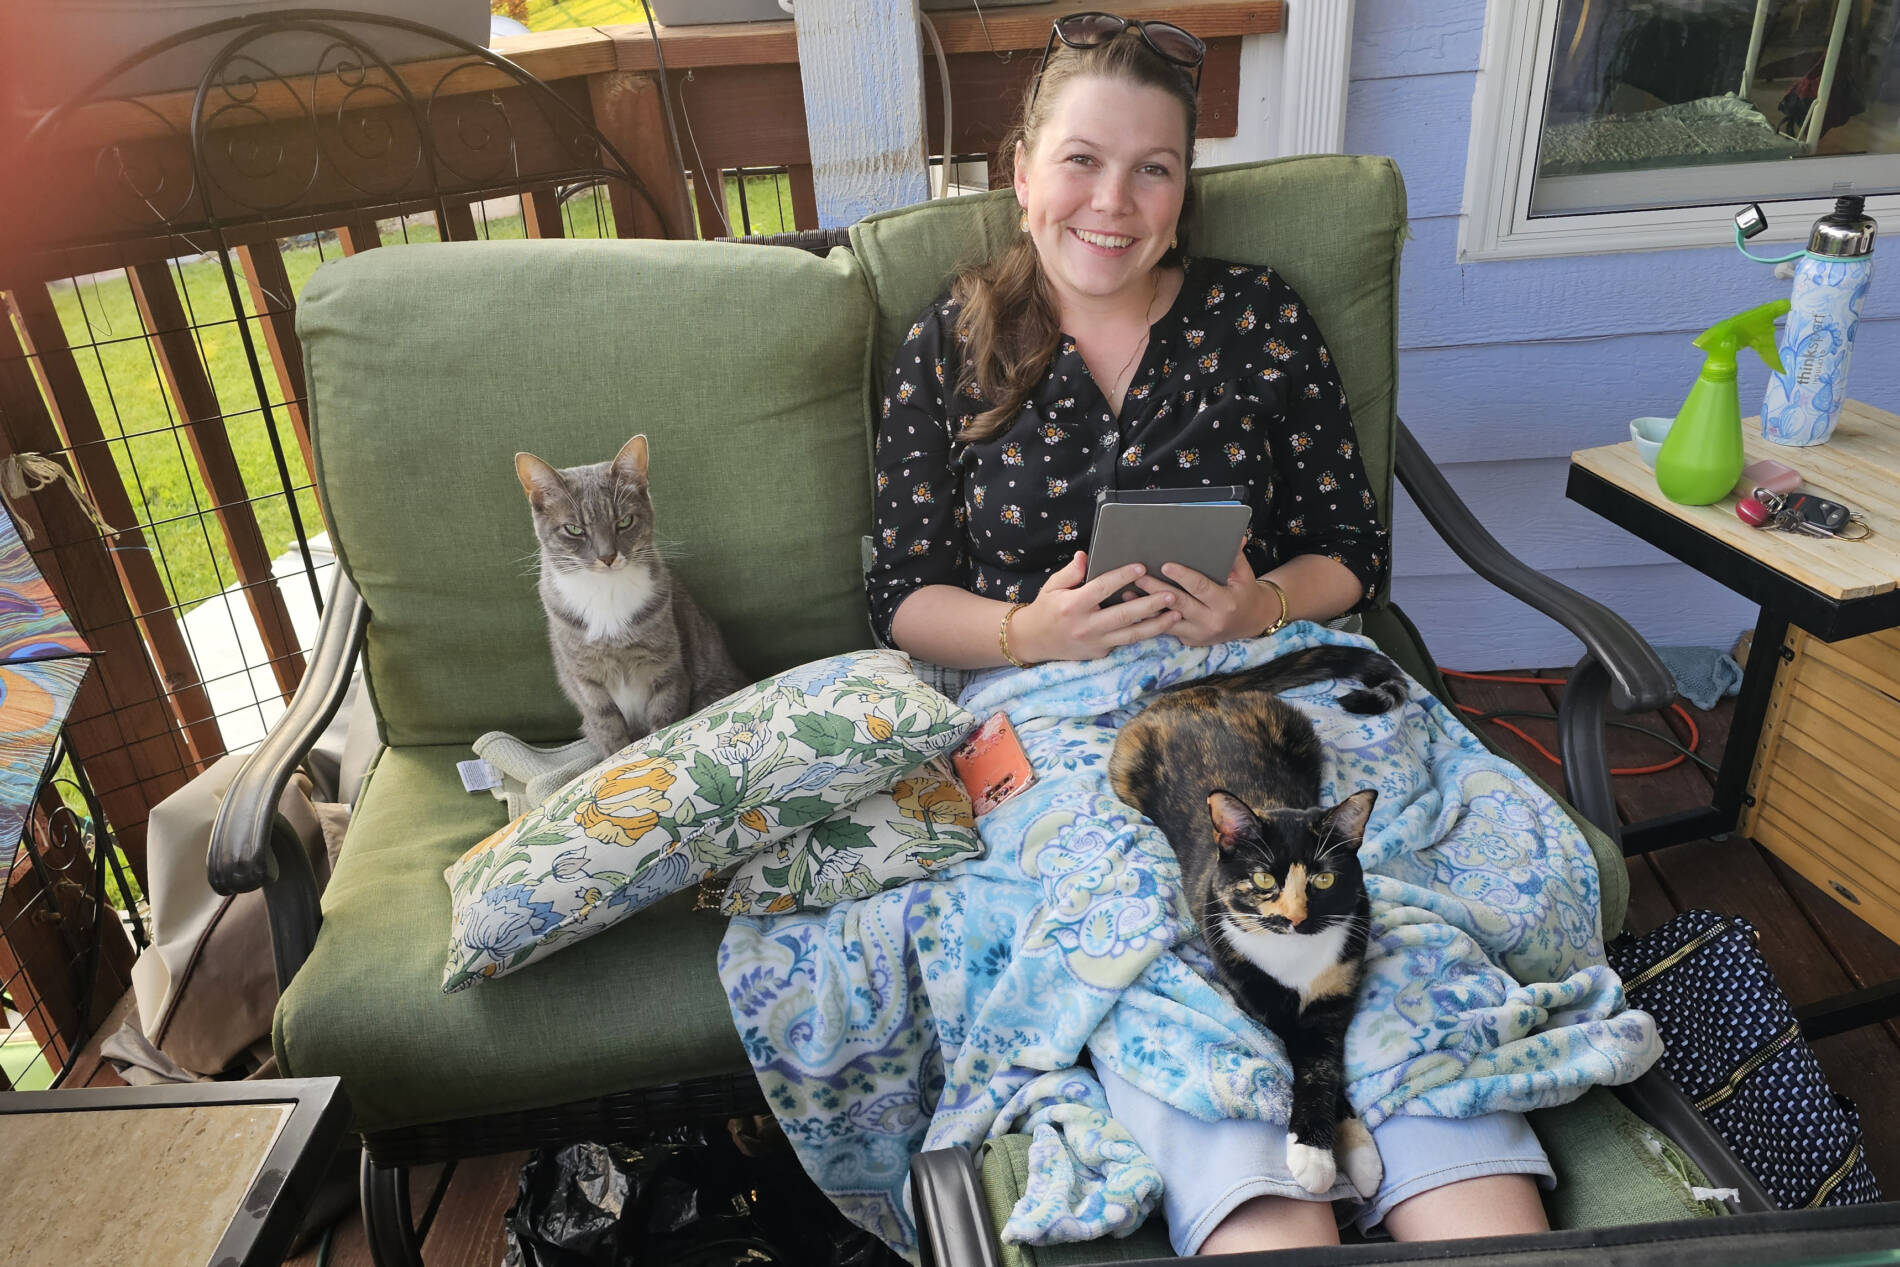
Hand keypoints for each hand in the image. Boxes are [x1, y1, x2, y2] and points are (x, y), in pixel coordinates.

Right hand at [1010, 551, 1181, 662]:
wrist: (1034, 641)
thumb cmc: (1046, 608)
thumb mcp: (1052, 586)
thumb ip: (1071, 572)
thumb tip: (1085, 555)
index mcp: (1074, 605)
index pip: (1102, 588)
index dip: (1122, 577)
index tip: (1141, 567)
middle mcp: (1086, 626)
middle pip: (1124, 615)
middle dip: (1150, 605)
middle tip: (1171, 595)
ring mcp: (1095, 642)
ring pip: (1132, 635)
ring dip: (1157, 625)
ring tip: (1177, 615)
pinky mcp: (1101, 653)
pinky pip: (1126, 642)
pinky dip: (1145, 634)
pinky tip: (1162, 626)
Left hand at [1136, 542, 1274, 647]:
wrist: (1249, 623)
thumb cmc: (1244, 593)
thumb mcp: (1244, 575)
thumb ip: (1235, 557)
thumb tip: (1236, 535)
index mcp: (1225, 603)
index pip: (1201, 588)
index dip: (1183, 576)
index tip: (1165, 565)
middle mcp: (1211, 621)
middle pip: (1179, 603)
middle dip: (1157, 589)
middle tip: (1138, 576)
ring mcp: (1198, 633)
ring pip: (1167, 621)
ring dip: (1146, 607)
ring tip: (1126, 593)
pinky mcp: (1188, 639)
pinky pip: (1165, 629)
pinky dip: (1149, 618)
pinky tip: (1133, 608)